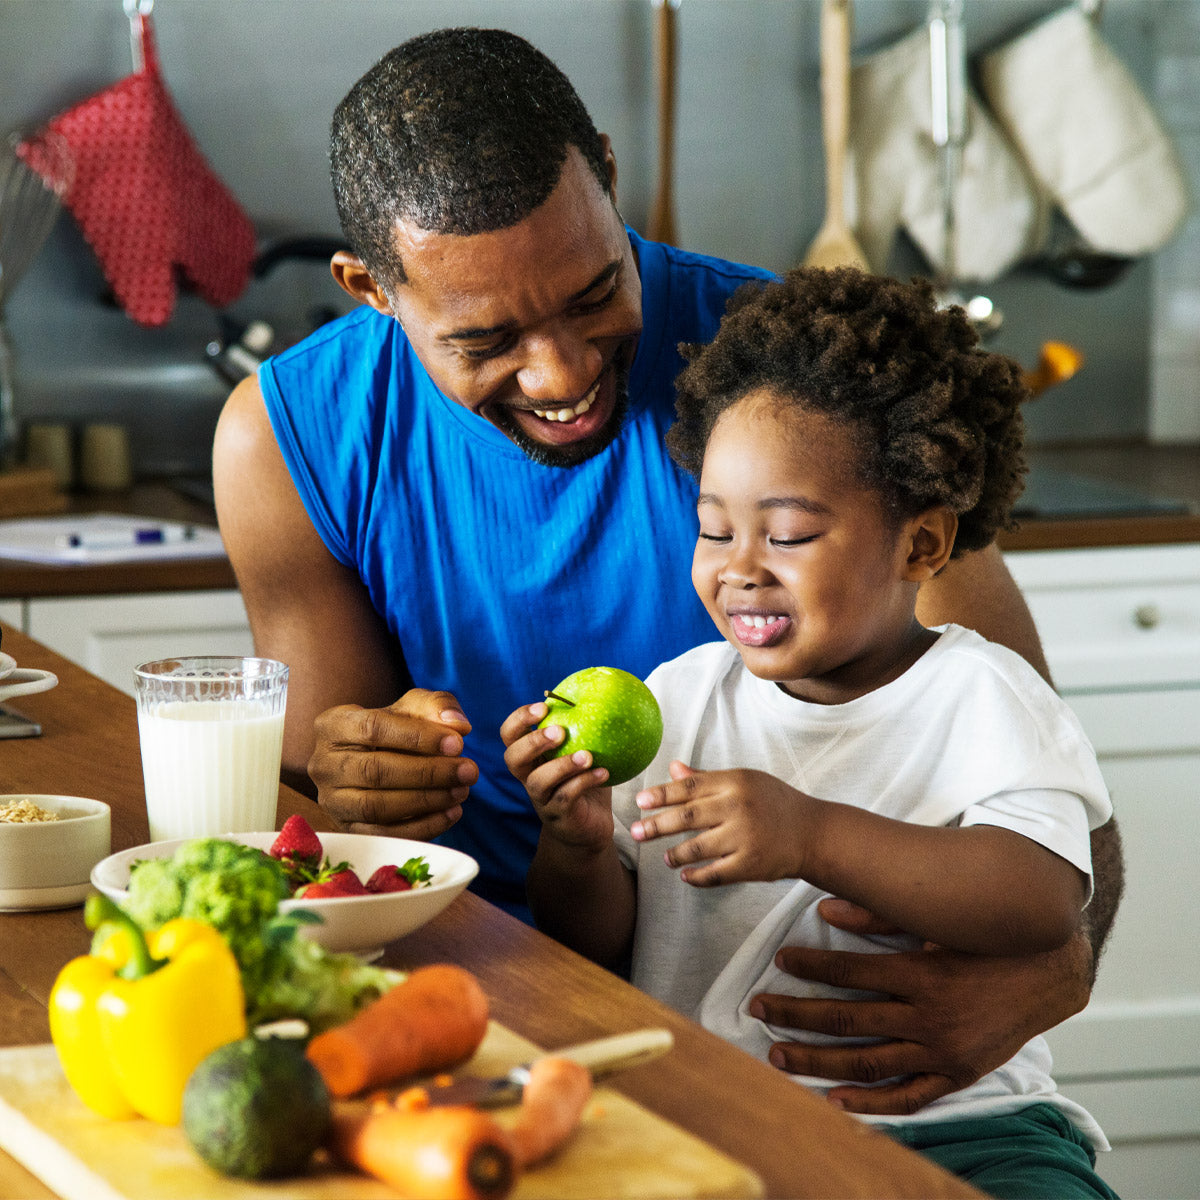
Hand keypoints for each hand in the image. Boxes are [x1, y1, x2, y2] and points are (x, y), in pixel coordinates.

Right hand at [306, 689, 477, 838]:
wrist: (373, 759)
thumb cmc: (395, 729)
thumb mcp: (413, 707)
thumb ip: (436, 706)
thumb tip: (458, 724)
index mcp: (333, 724)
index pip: (374, 728)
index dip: (418, 737)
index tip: (458, 743)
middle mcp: (324, 763)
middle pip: (376, 771)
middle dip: (429, 772)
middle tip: (468, 771)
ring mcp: (332, 800)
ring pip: (377, 806)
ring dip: (426, 801)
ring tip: (462, 791)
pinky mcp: (346, 828)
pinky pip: (383, 834)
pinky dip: (421, 827)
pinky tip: (451, 813)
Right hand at [501, 701, 612, 850]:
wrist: (589, 828)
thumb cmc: (586, 783)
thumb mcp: (584, 752)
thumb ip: (585, 729)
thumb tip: (603, 691)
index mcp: (531, 757)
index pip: (510, 735)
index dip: (519, 719)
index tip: (543, 706)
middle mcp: (529, 777)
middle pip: (513, 758)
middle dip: (533, 742)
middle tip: (559, 730)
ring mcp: (541, 799)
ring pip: (538, 781)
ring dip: (562, 765)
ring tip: (587, 756)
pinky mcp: (558, 817)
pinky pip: (566, 798)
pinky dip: (584, 783)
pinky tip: (604, 773)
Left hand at [631, 762, 808, 884]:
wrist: (813, 832)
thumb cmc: (774, 803)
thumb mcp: (744, 781)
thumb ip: (707, 778)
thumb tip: (673, 768)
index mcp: (735, 782)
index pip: (689, 786)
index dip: (661, 794)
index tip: (640, 801)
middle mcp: (738, 807)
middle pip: (687, 816)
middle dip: (656, 825)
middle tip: (635, 832)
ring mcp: (745, 837)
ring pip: (697, 848)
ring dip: (675, 854)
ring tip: (665, 858)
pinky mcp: (751, 864)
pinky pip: (715, 874)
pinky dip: (697, 877)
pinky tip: (685, 876)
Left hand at [750, 897, 1092, 1115]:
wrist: (1049, 973)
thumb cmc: (986, 939)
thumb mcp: (937, 920)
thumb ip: (881, 913)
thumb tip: (827, 906)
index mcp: (922, 973)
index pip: (850, 971)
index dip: (811, 964)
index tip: (780, 959)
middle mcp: (929, 1017)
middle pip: (847, 1020)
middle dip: (795, 1015)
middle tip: (758, 1008)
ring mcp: (943, 1052)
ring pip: (866, 1063)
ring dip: (817, 1061)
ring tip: (777, 1055)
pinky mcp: (957, 1074)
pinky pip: (909, 1097)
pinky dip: (872, 1104)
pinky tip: (834, 1100)